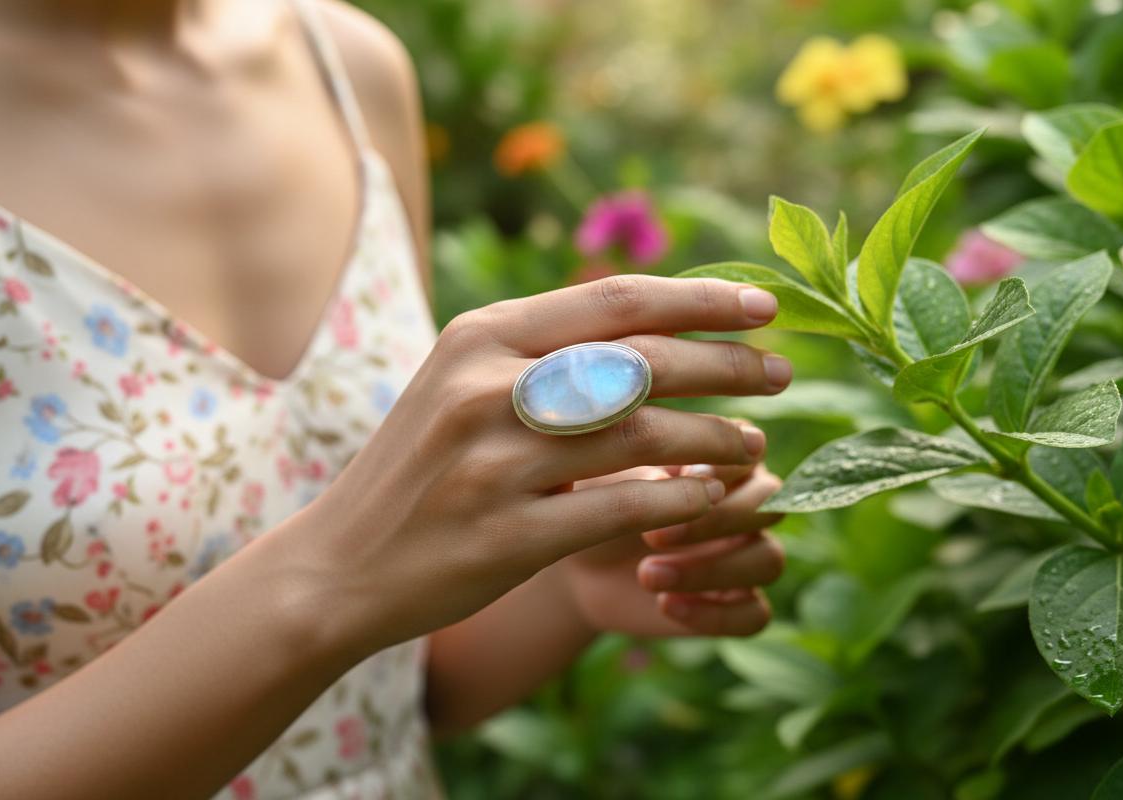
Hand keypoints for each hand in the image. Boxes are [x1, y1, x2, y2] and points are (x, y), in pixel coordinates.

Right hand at [294, 275, 791, 656]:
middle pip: (641, 360)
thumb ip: (542, 352)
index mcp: (479, 337)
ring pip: (642, 434)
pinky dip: (678, 499)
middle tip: (782, 375)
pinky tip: (708, 499)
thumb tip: (654, 327)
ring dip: (715, 437)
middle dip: (728, 364)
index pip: (614, 301)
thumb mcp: (459, 385)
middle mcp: (485, 388)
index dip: (701, 299)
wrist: (340, 565)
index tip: (764, 306)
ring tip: (753, 442)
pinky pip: (622, 507)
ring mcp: (494, 464)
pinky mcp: (508, 535)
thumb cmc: (418, 470)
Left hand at [555, 462, 783, 637]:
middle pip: (769, 506)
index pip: (749, 452)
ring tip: (646, 575)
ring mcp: (746, 553)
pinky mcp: (736, 601)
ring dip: (710, 570)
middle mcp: (746, 503)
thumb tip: (684, 477)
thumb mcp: (607, 480)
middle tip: (653, 535)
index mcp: (723, 457)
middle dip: (716, 520)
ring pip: (768, 560)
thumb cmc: (596, 504)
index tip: (676, 478)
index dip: (719, 468)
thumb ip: (643, 470)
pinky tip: (666, 606)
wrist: (580, 563)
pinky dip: (714, 614)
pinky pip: (755, 614)